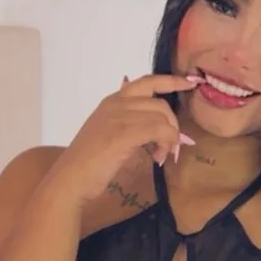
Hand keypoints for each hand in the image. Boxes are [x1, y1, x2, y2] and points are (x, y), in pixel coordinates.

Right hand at [50, 73, 200, 204]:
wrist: (70, 179)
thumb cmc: (91, 163)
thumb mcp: (111, 134)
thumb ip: (133, 125)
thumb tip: (165, 129)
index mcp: (112, 101)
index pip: (147, 81)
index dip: (172, 81)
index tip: (190, 83)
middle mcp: (116, 103)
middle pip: (160, 103)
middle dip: (172, 126)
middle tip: (168, 149)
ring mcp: (118, 116)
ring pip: (162, 118)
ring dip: (169, 139)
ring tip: (160, 156)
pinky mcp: (123, 133)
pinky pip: (159, 130)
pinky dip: (166, 144)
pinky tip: (158, 158)